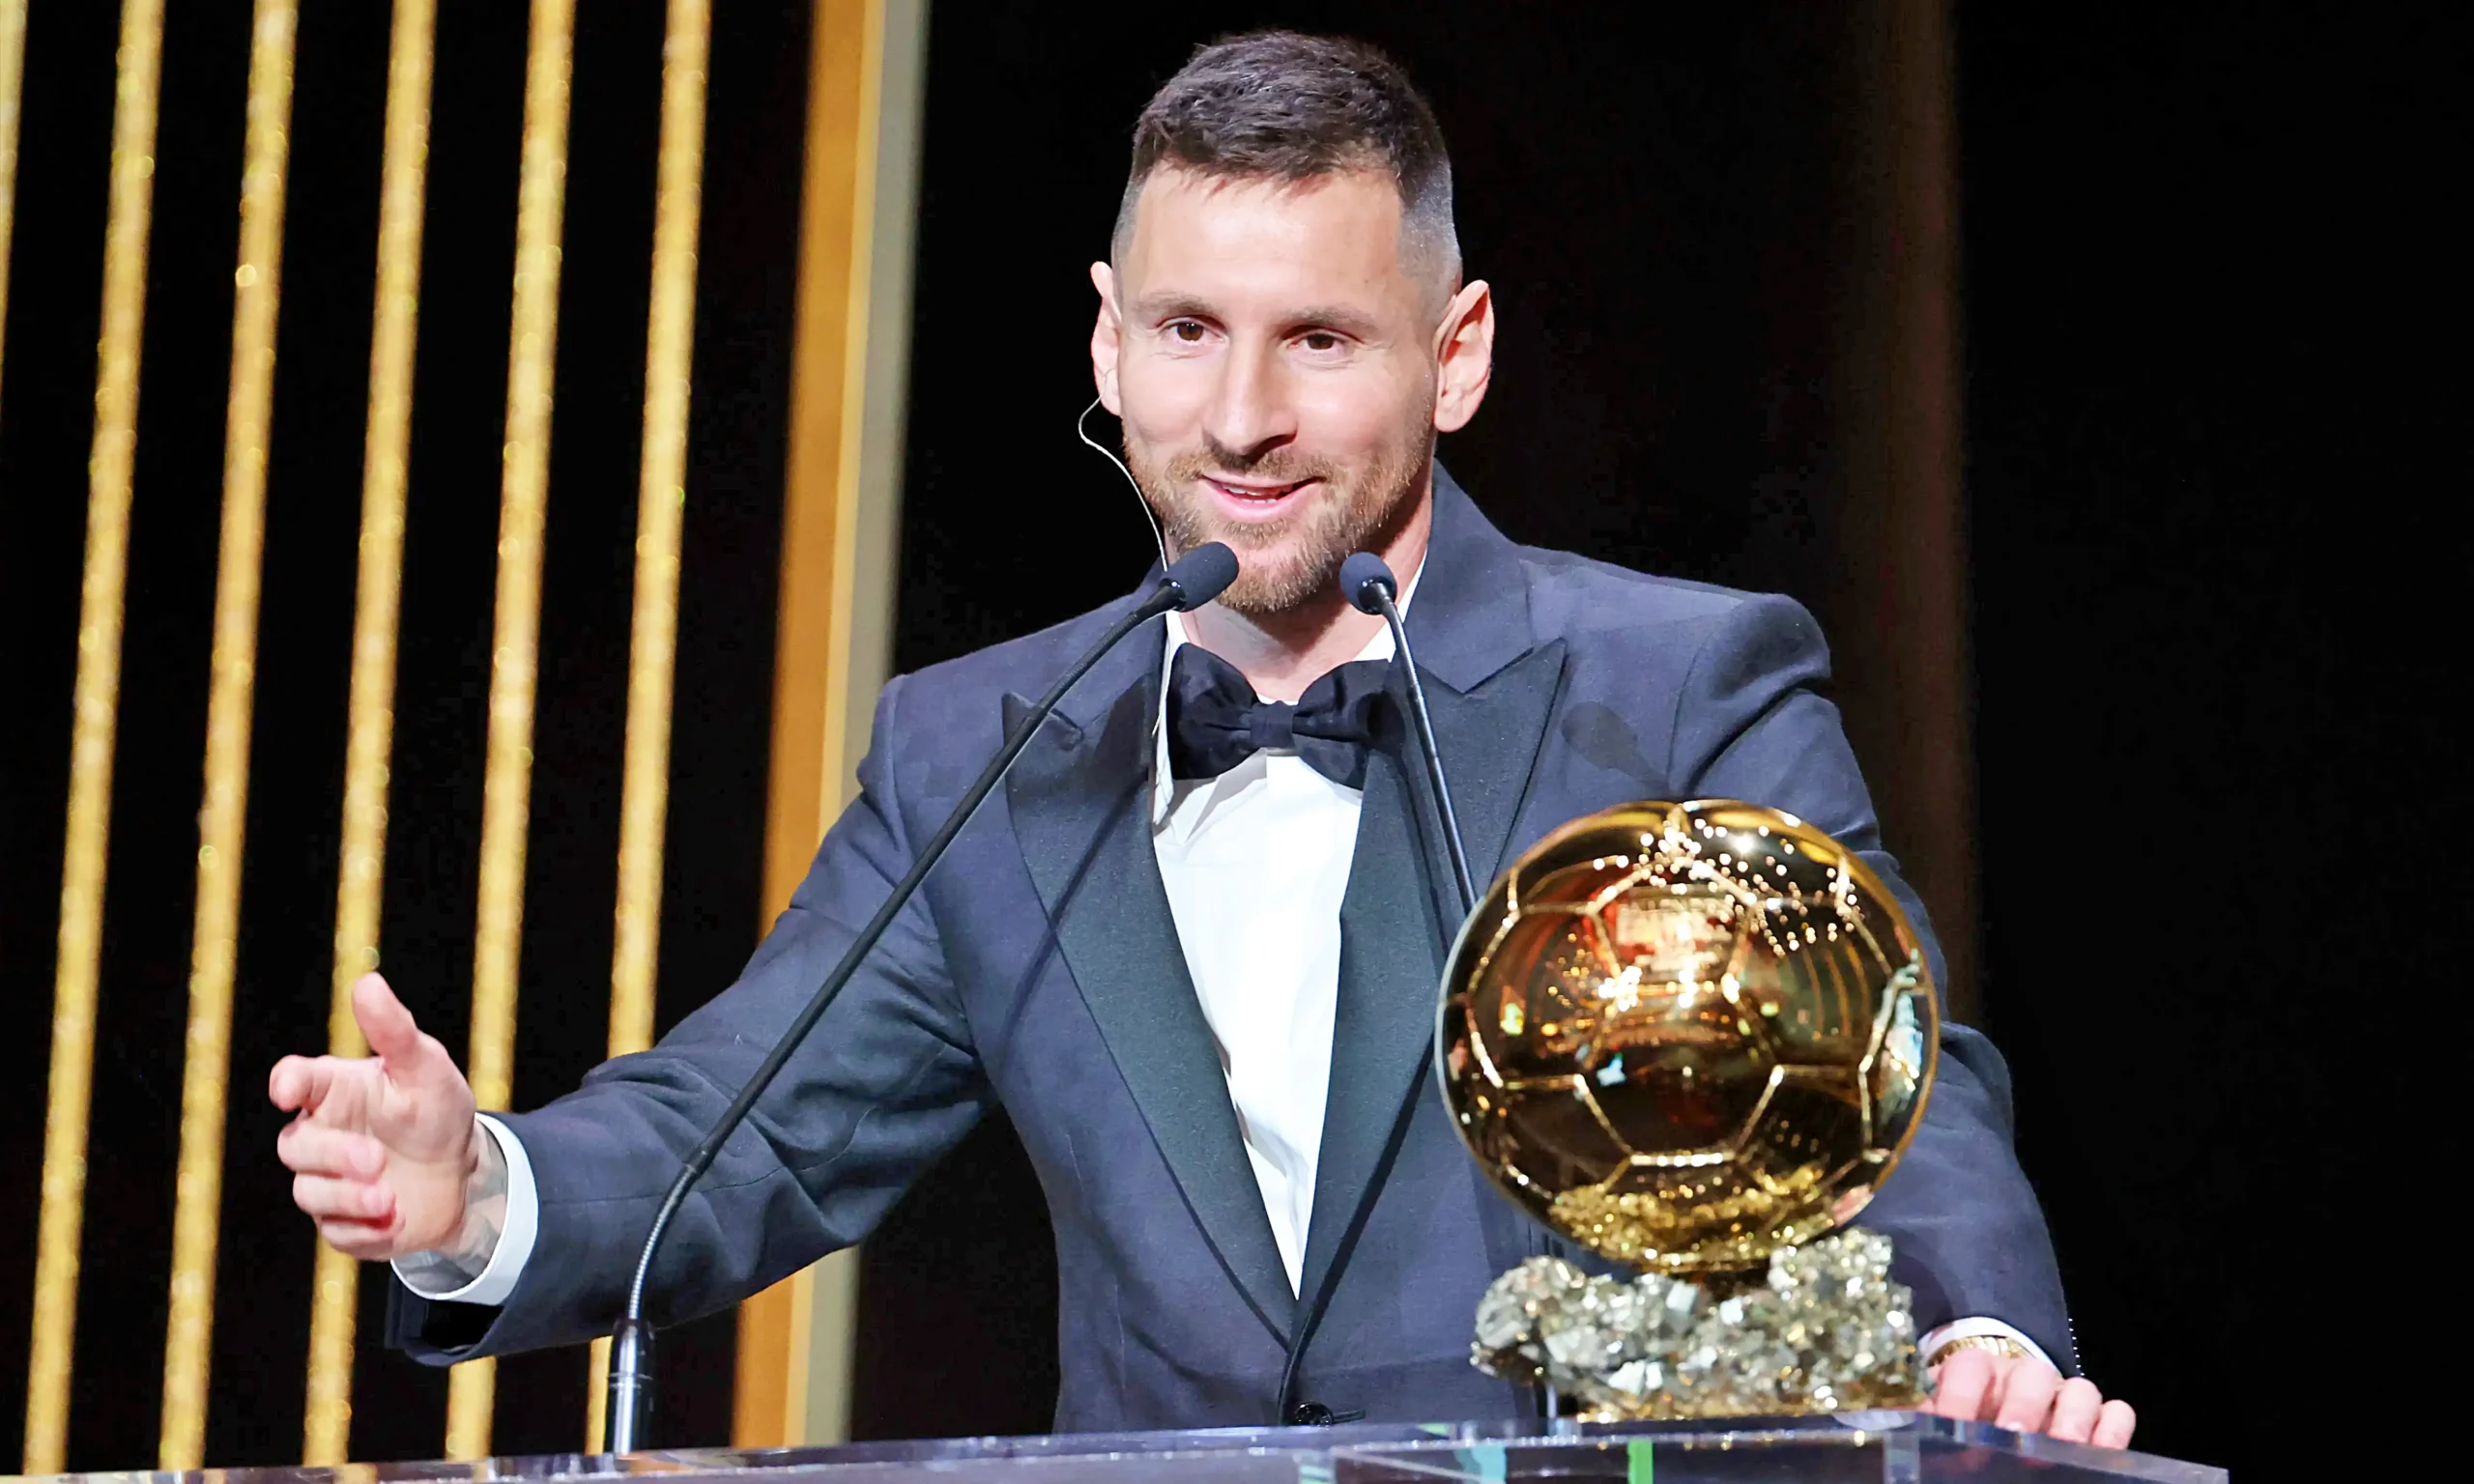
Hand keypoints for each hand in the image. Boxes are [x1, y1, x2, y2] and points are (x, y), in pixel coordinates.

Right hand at [270, 973, 485, 1260]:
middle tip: (376, 1159)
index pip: (296, 1079)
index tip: (289, 1088)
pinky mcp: (342, 1222)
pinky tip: (395, 1218)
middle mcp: (321, 1134)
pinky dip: (364, 1229)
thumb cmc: (436, 1108)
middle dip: (331, 1156)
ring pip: (309, 1193)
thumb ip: (395, 1031)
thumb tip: (367, 982)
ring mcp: (326, 1181)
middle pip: (294, 1147)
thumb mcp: (425, 1067)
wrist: (464, 1171)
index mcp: (333, 1090)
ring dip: (348, 1198)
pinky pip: (336, 1231)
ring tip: (390, 1197)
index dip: (287, 1081)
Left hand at [1924, 1347, 2135, 1448]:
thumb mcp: (1941, 1427)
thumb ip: (1924, 1432)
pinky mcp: (2100, 1419)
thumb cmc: (1966, 1428)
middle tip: (2015, 1439)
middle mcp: (2024, 1378)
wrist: (2000, 1420)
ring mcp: (2066, 1396)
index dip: (1960, 1396)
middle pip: (2032, 1373)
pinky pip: (2117, 1412)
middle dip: (2024, 1406)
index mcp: (1978, 1375)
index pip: (1969, 1366)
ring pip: (2081, 1388)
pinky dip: (2112, 1430)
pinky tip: (2101, 1453)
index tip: (1956, 1430)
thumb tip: (1898, 1450)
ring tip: (2064, 1448)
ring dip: (2073, 1418)